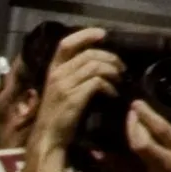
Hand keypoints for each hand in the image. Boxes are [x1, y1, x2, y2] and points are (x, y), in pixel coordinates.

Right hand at [31, 27, 117, 157]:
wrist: (48, 137)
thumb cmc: (58, 114)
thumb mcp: (61, 89)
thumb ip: (73, 74)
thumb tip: (98, 62)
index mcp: (53, 69)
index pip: (66, 44)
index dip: (85, 35)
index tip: (103, 34)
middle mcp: (57, 74)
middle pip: (88, 54)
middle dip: (109, 57)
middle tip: (121, 67)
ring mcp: (64, 85)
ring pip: (94, 66)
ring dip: (112, 71)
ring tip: (120, 79)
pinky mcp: (73, 98)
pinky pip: (97, 82)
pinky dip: (109, 86)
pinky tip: (113, 94)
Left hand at [127, 97, 170, 171]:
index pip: (162, 130)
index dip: (148, 116)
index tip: (138, 103)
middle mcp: (168, 161)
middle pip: (140, 142)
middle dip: (132, 124)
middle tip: (132, 110)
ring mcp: (157, 170)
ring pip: (137, 148)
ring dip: (132, 132)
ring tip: (134, 119)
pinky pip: (141, 155)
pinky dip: (138, 141)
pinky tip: (140, 133)